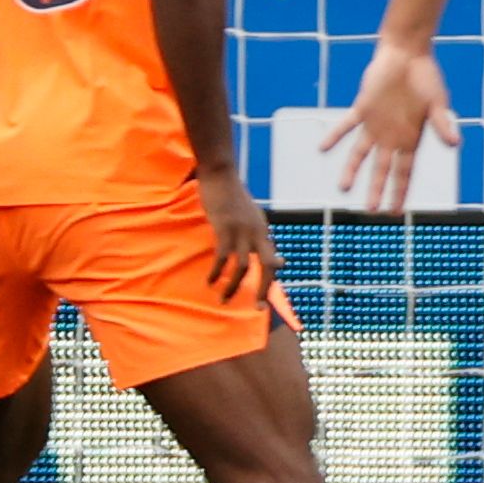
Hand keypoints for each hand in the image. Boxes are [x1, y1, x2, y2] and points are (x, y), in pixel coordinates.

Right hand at [197, 166, 276, 300]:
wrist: (220, 174)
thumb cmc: (232, 196)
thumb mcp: (250, 216)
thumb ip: (257, 235)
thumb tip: (273, 255)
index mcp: (264, 231)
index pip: (273, 260)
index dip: (271, 280)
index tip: (266, 298)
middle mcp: (258, 233)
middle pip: (268, 266)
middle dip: (264, 289)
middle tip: (258, 308)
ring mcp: (242, 231)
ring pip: (243, 267)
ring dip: (234, 286)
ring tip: (223, 299)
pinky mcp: (224, 229)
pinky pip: (222, 257)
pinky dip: (216, 272)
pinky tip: (210, 281)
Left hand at [324, 38, 459, 213]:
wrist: (407, 54)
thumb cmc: (426, 77)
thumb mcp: (437, 102)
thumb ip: (442, 124)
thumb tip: (455, 144)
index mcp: (411, 138)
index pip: (404, 172)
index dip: (400, 192)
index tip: (396, 211)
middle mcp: (391, 136)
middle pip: (382, 169)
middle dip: (377, 190)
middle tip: (372, 210)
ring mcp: (376, 124)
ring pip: (361, 153)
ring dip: (352, 170)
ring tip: (343, 188)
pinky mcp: (363, 108)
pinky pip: (347, 125)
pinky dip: (336, 136)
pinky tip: (323, 148)